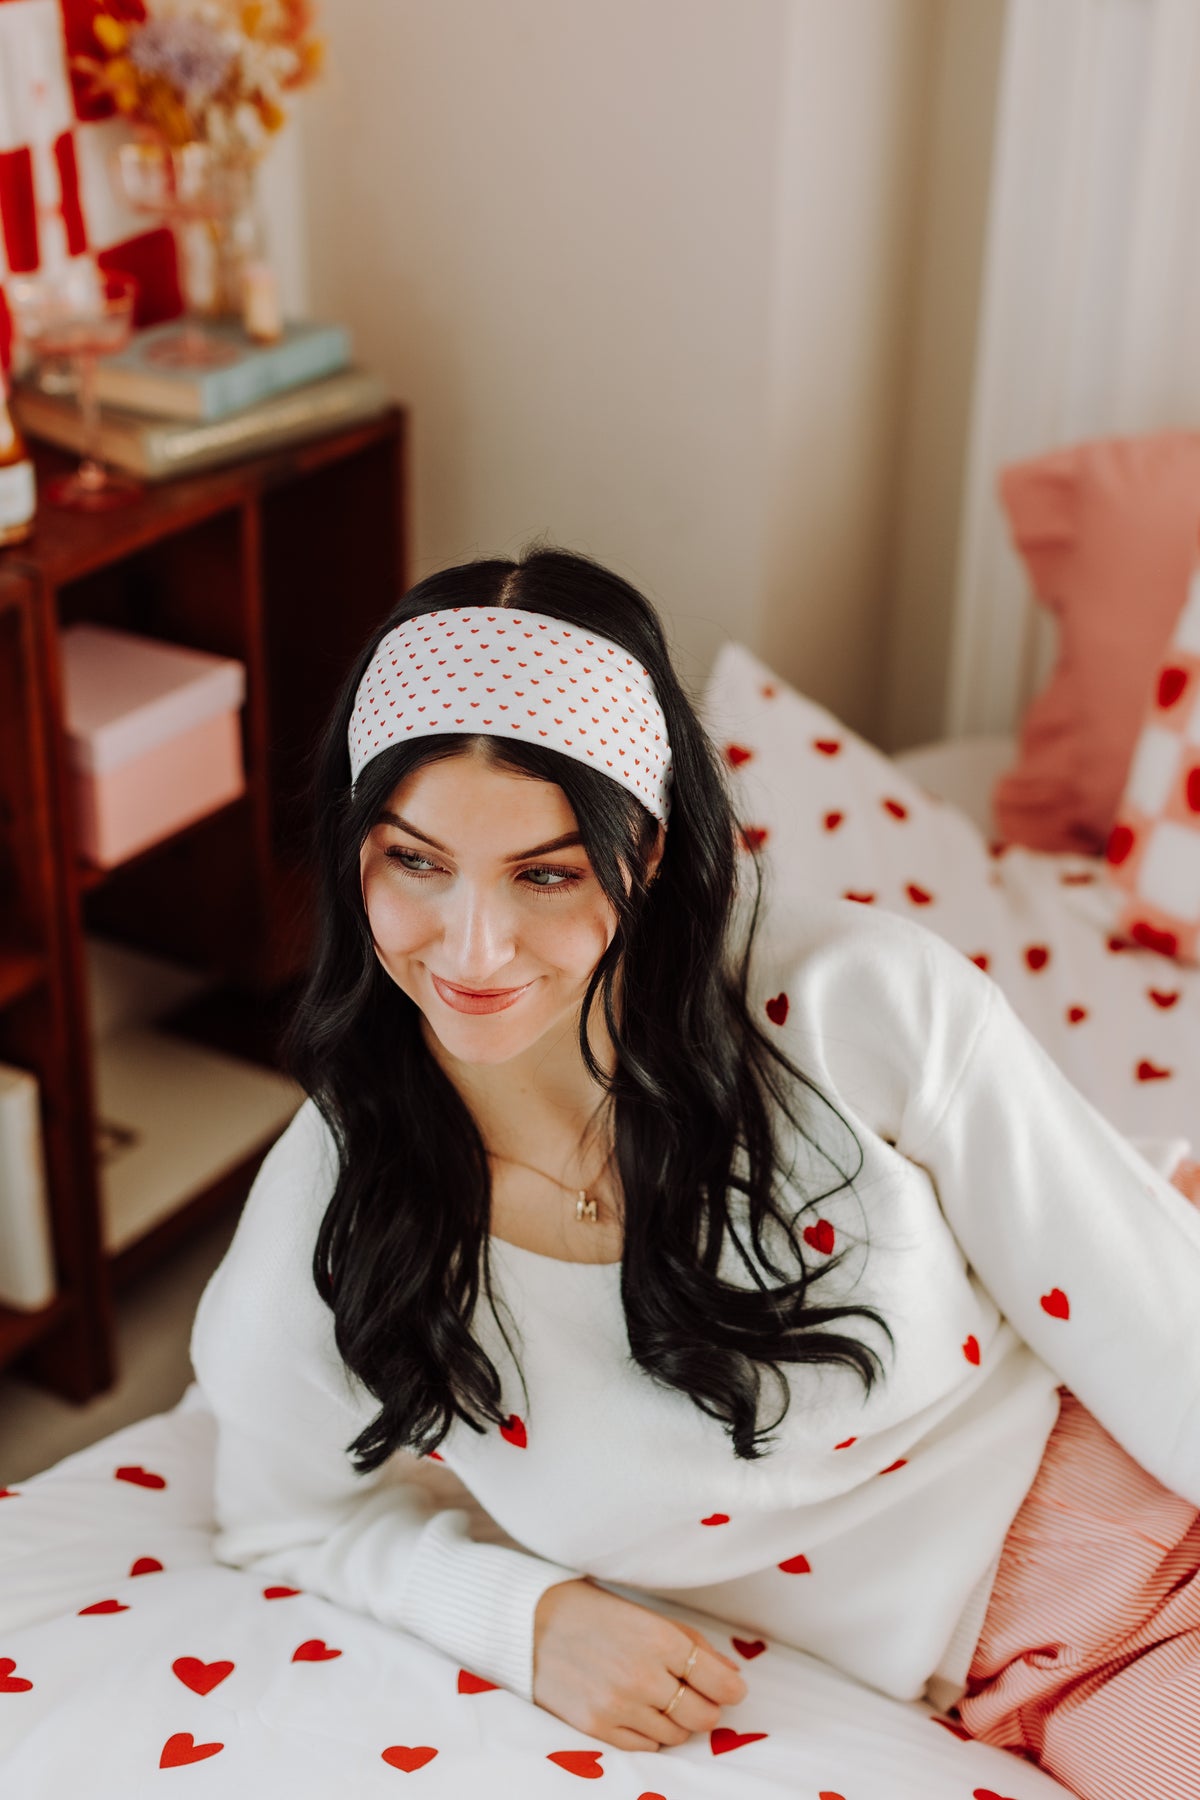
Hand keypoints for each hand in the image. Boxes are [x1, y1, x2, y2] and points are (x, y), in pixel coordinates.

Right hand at [532, 1576, 748, 1751]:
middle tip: (692, 1696)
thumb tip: (732, 1676)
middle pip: (704, 1717)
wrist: (533, 1624)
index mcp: (661, 1640)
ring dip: (674, 1722)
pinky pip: (645, 1749)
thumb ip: (694, 1645)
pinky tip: (636, 1712)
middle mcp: (643, 1676)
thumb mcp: (649, 1617)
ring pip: (676, 1736)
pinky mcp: (596, 1729)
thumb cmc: (597, 1614)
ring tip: (655, 1698)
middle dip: (706, 1708)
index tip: (729, 1689)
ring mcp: (618, 1706)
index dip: (731, 1689)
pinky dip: (648, 1735)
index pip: (720, 1683)